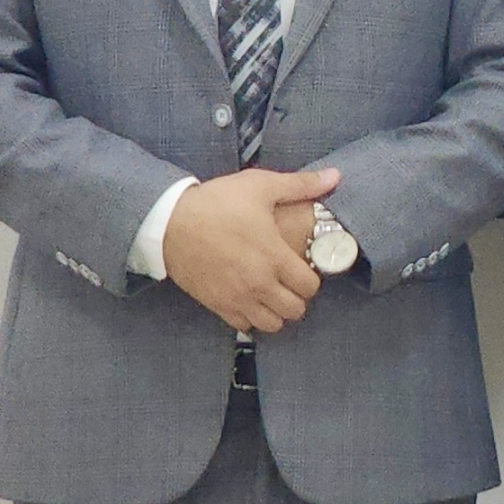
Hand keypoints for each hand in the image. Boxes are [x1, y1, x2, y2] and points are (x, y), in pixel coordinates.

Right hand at [165, 166, 339, 332]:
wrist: (167, 222)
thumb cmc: (216, 203)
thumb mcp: (261, 186)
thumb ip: (301, 185)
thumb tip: (336, 177)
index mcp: (275, 257)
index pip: (310, 286)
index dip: (312, 279)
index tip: (304, 268)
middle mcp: (259, 283)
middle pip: (294, 310)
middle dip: (298, 298)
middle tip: (290, 283)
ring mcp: (237, 297)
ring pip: (271, 324)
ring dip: (277, 312)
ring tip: (272, 294)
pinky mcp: (215, 304)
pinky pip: (243, 325)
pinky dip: (251, 318)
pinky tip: (250, 300)